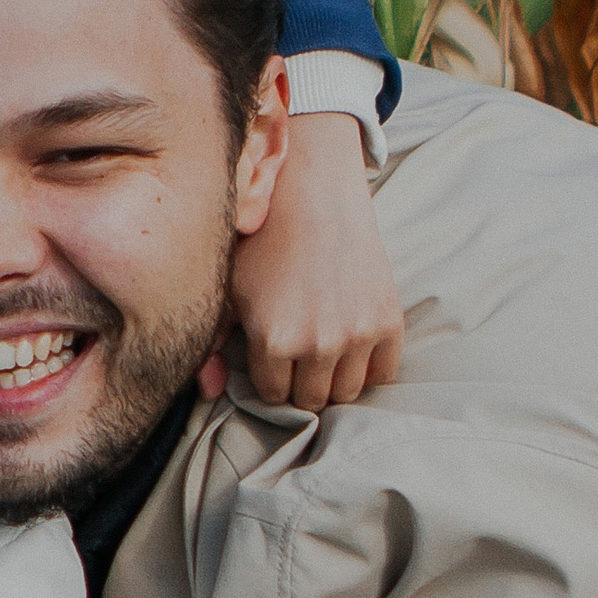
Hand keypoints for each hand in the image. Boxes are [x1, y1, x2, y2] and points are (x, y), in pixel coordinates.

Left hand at [229, 110, 405, 408]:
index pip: (275, 395)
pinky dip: (369, 365)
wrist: (315, 198)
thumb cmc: (264, 245)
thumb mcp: (230, 292)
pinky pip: (383, 373)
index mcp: (273, 339)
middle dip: (303, 383)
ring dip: (335, 378)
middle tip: (300, 355)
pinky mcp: (389, 320)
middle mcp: (318, 343)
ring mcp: (357, 333)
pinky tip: (352, 342)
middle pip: (312, 399)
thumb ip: (213, 346)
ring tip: (325, 349)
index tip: (274, 357)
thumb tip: (207, 394)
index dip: (272, 378)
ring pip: (347, 392)